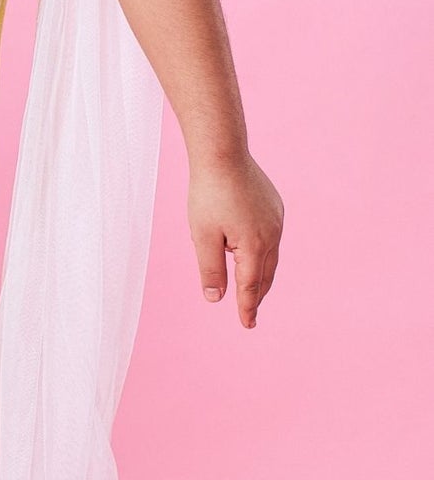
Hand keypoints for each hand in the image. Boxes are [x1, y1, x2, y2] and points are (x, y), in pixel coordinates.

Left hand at [188, 151, 283, 327]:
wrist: (223, 155)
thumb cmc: (208, 194)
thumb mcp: (203, 237)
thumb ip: (211, 270)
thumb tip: (215, 299)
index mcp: (255, 246)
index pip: (250, 286)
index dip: (247, 307)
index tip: (247, 325)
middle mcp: (272, 235)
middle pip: (265, 274)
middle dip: (257, 295)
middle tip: (250, 313)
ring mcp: (276, 220)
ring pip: (271, 257)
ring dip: (261, 274)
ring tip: (253, 289)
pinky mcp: (275, 207)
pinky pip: (271, 238)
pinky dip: (263, 252)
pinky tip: (253, 254)